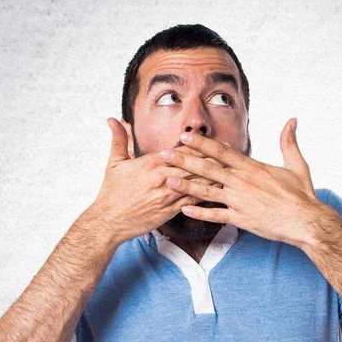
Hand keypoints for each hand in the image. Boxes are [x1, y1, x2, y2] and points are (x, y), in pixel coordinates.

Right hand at [90, 118, 227, 245]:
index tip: (214, 141)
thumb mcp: (114, 163)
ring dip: (215, 176)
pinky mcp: (170, 211)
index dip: (200, 146)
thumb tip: (115, 119)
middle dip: (213, 158)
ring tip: (231, 171)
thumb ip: (119, 139)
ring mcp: (168, 195)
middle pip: (194, 165)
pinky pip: (192, 202)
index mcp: (151, 163)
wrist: (109, 221)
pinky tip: (219, 193)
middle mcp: (163, 178)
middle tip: (231, 153)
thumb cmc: (111, 193)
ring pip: (196, 183)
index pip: (182, 151)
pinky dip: (206, 196)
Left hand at [158, 118, 321, 247]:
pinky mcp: (241, 219)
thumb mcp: (297, 165)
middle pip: (208, 168)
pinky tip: (184, 209)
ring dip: (185, 185)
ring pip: (207, 191)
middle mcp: (242, 182)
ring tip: (167, 179)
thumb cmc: (302, 195)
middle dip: (185, 160)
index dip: (201, 143)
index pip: (221, 151)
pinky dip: (199, 213)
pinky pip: (215, 215)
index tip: (185, 136)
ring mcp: (240, 201)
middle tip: (165, 154)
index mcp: (252, 167)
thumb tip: (293, 120)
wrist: (306, 221)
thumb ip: (289, 142)